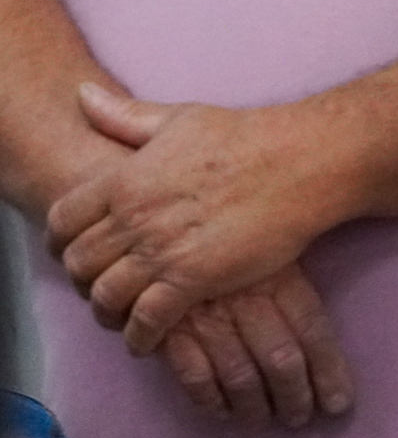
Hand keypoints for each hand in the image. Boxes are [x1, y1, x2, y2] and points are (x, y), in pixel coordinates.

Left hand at [46, 83, 343, 353]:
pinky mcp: (194, 280)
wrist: (298, 164)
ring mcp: (161, 251)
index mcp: (124, 179)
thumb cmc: (247, 138)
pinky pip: (149, 319)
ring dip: (106, 312)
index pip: (63, 219)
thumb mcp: (179, 118)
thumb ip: (126, 117)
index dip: (58, 241)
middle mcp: (133, 218)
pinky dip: (140, 336)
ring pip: (107, 295)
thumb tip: (82, 96)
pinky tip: (145, 341)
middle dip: (81, 281)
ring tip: (117, 320)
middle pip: (79, 262)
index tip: (68, 252)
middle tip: (94, 289)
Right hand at [158, 263, 354, 427]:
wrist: (155, 229)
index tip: (338, 404)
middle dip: (295, 398)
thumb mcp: (271, 250)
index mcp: (278, 277)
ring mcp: (205, 317)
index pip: (313, 331)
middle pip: (281, 362)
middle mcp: (245, 299)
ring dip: (255, 408)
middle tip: (298, 418)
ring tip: (263, 418)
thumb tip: (334, 335)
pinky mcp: (167, 331)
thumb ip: (297, 288)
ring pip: (241, 377)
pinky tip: (222, 411)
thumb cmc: (227, 245)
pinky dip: (211, 401)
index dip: (329, 373)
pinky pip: (195, 378)